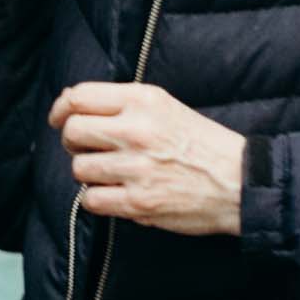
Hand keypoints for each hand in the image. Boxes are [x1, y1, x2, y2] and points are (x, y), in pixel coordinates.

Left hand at [52, 81, 246, 237]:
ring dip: (89, 174)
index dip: (61, 109)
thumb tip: (73, 106)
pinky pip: (92, 200)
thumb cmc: (203, 144)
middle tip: (89, 150)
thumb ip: (123, 104)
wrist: (241, 182)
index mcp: (143, 101)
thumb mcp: (166, 106)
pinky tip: (115, 195)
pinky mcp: (138, 202)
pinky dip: (97, 200)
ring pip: (79, 168)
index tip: (59, 119)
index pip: (78, 97)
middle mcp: (136, 130)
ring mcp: (136, 168)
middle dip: (73, 143)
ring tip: (111, 174)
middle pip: (73, 132)